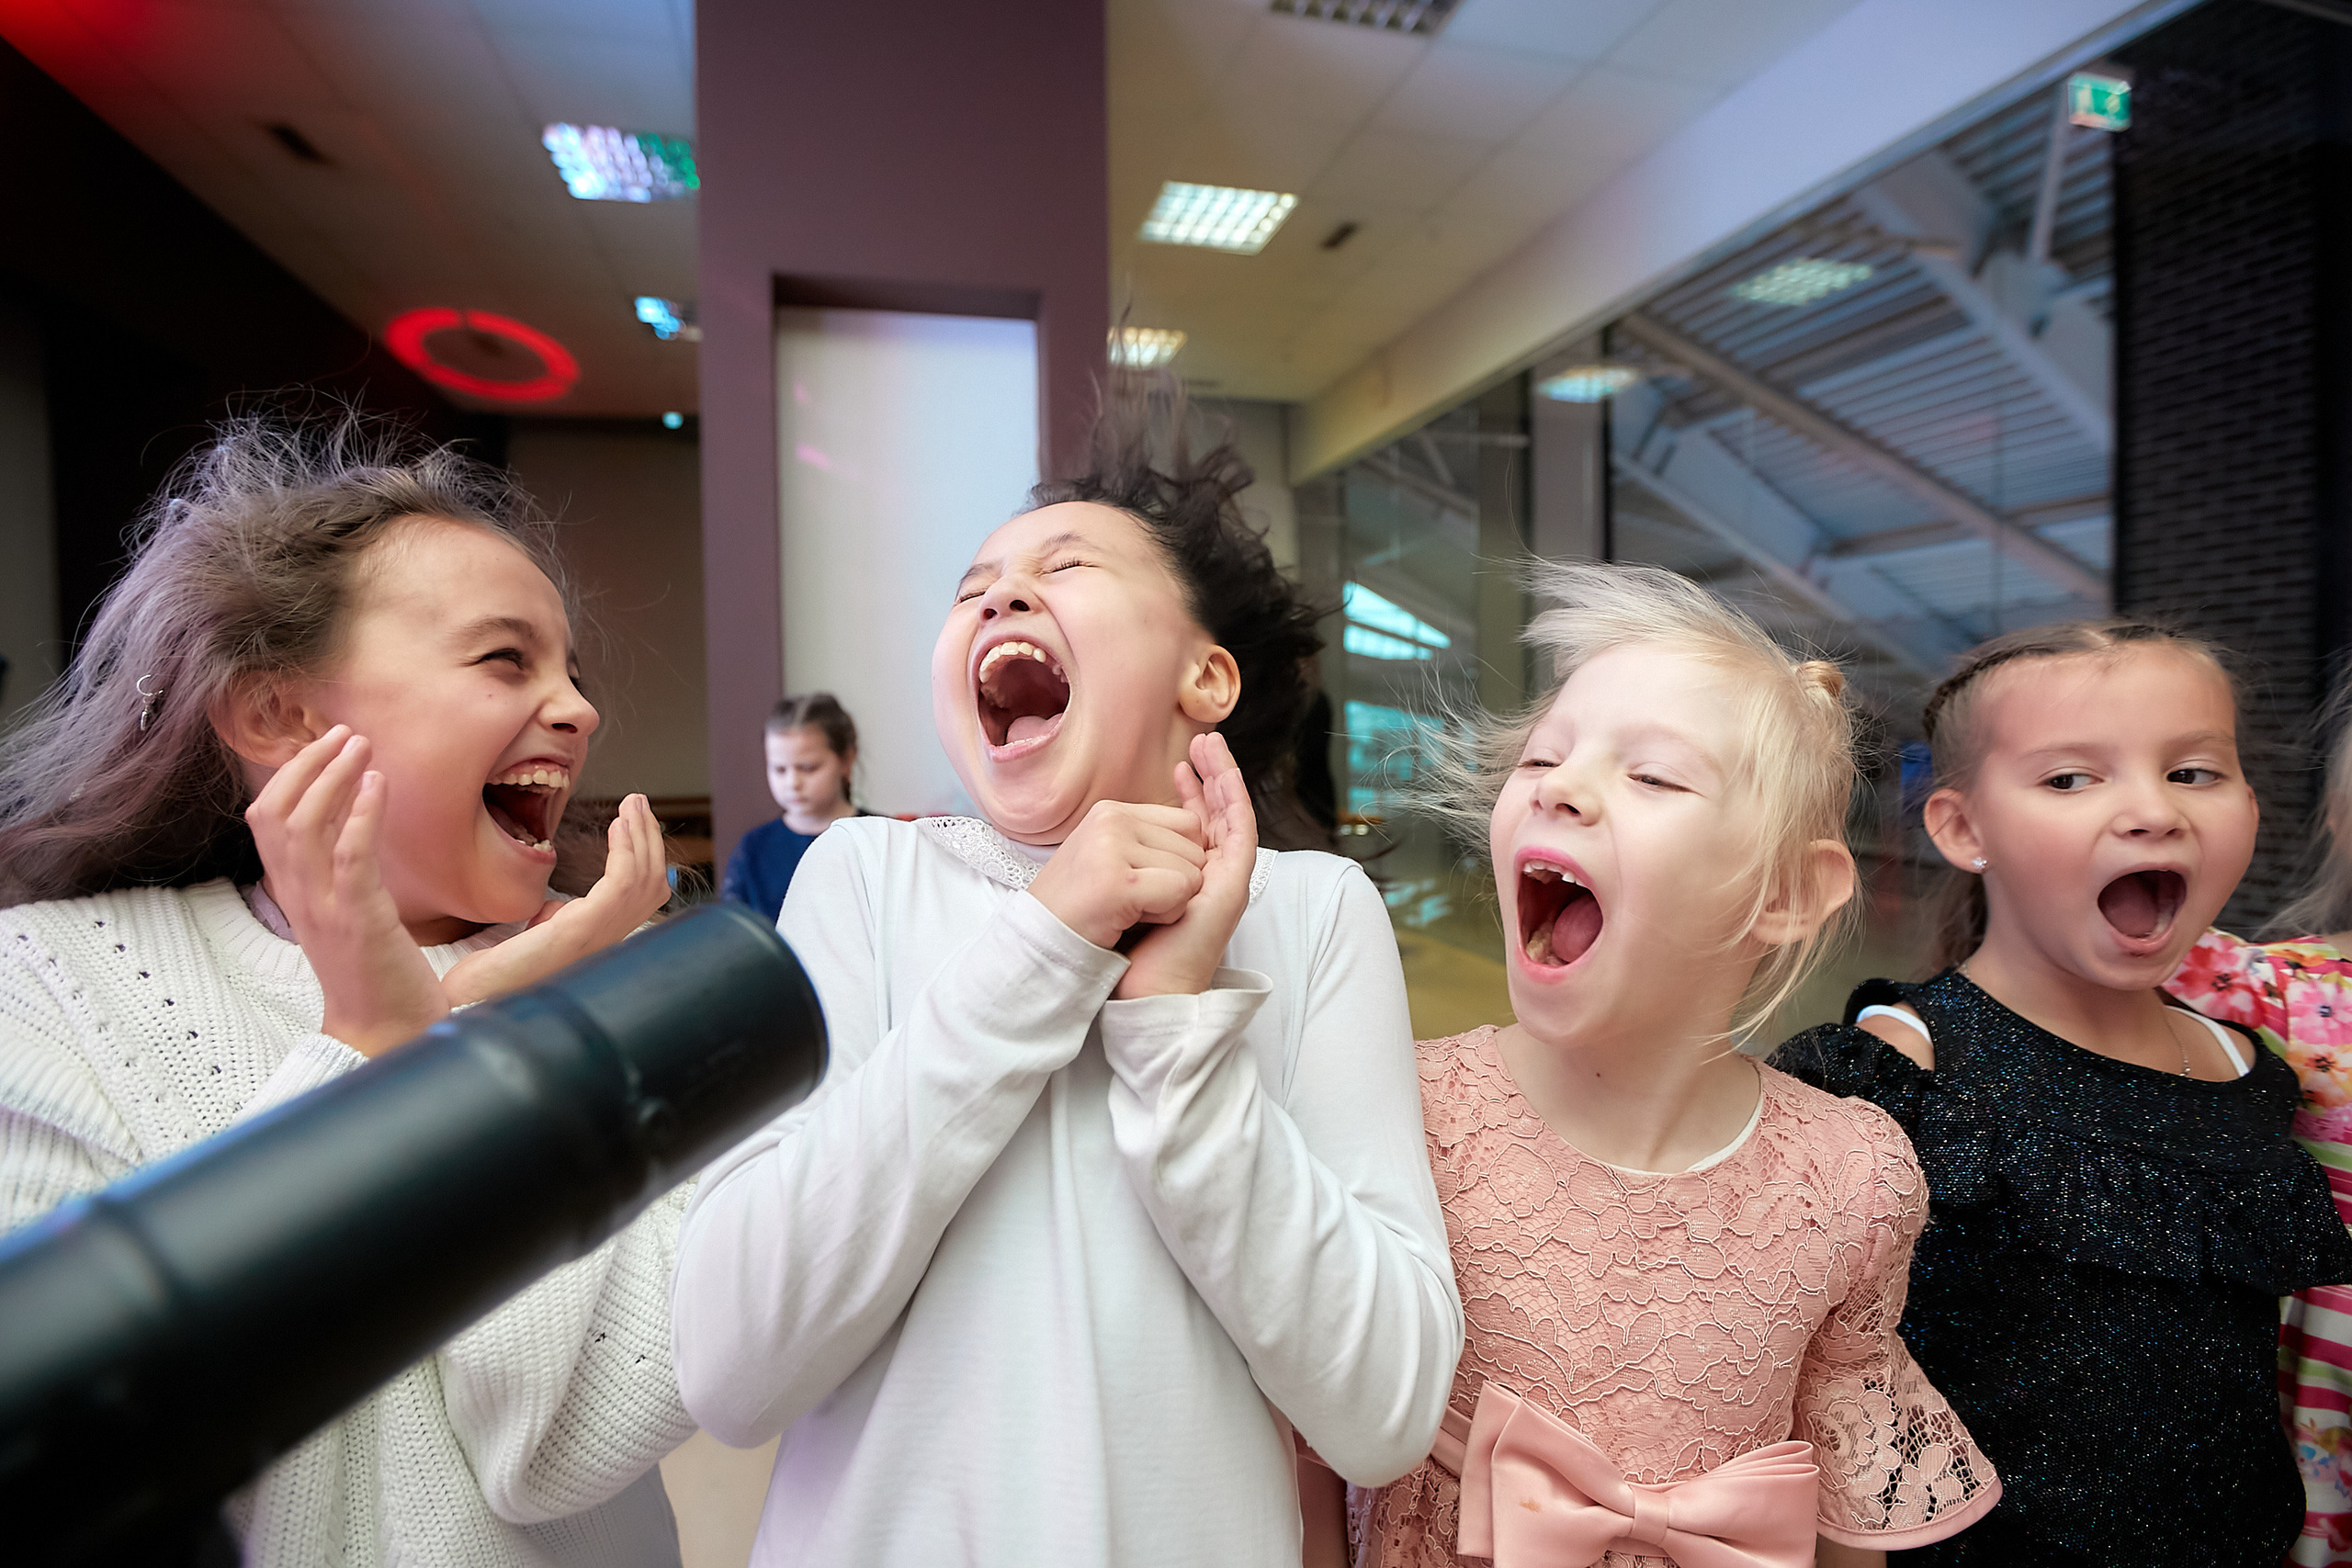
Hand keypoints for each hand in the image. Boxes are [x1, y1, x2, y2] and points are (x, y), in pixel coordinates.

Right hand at [245, 726, 448, 1057]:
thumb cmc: (376, 973)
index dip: (290, 775)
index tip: (324, 744)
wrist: (385, 1035)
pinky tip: (379, 784)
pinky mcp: (359, 922)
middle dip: (307, 764)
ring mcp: (325, 910)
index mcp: (295, 894)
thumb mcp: (347, 914)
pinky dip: (361, 814)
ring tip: (362, 745)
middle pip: (275, 813)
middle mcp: (301, 898)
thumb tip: (350, 823)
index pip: (267, 821)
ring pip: (305, 827)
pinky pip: (350, 857)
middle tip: (344, 733)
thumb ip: (339, 873)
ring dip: (334, 777)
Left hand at [442, 794, 670, 1006]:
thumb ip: (549, 921)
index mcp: (597, 941)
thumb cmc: (491, 974)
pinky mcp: (580, 931)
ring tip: (631, 805)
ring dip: (641, 835)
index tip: (631, 823)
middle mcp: (605, 941)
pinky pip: (621, 883)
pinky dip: (626, 849)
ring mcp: (596, 937)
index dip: (645, 857)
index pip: (643, 897)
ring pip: (644, 879)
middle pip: (652, 883)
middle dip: (649, 837)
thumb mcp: (529, 940)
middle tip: (638, 802)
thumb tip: (553, 907)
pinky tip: (618, 826)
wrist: (470, 997)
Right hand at [1027, 797, 1208, 950]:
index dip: (1180, 860)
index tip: (1144, 882)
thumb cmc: (1079, 908)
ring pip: (1192, 872)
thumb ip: (1145, 841)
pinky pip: (1181, 892)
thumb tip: (1197, 835)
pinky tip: (1131, 920)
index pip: (1187, 824)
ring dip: (1171, 902)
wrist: (1038, 943)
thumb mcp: (1108, 857)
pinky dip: (1166, 915)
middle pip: (1195, 847)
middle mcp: (1112, 820)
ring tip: (1129, 910)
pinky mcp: (1118, 882)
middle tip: (1133, 901)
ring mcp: (1112, 848)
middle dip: (1178, 883)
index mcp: (1112, 812)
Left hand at [1115, 734, 1257, 998]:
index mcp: (1186, 882)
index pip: (1196, 828)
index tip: (1178, 766)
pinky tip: (1223, 773)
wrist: (1145, 985)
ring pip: (1233, 815)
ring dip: (1225, 776)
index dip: (1192, 795)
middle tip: (1202, 740)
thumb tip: (1110, 842)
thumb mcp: (1124, 895)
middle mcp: (1210, 878)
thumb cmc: (1128, 951)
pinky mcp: (1233, 883)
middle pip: (1218, 816)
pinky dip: (1232, 799)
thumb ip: (1129, 869)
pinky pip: (1240, 830)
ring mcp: (1225, 880)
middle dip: (1211, 776)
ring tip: (1211, 743)